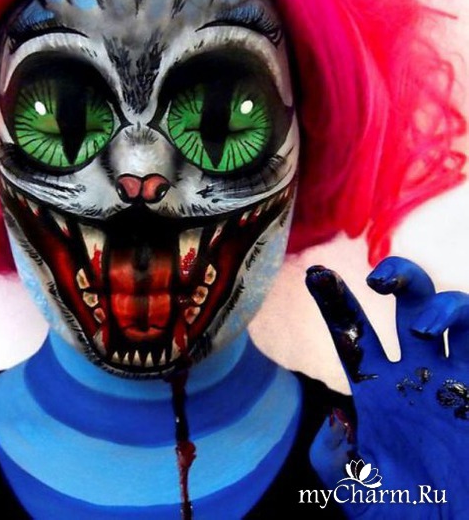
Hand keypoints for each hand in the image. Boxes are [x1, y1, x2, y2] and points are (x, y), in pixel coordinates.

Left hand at [306, 257, 468, 518]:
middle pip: (409, 306)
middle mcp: (417, 376)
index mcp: (378, 388)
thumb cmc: (402, 518)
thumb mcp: (355, 490)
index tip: (317, 274)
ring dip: (445, 305)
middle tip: (377, 279)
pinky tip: (464, 332)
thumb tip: (337, 417)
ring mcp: (456, 384)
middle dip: (399, 278)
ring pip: (458, 319)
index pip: (354, 333)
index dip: (334, 301)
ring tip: (423, 328)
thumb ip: (333, 457)